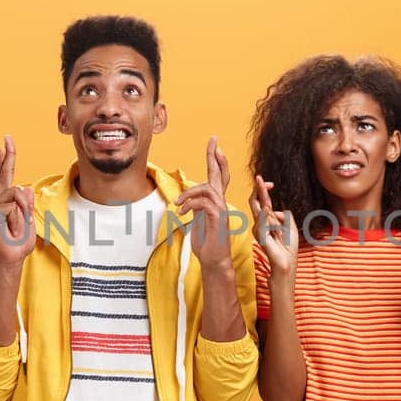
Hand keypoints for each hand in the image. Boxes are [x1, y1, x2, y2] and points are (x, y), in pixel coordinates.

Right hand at [0, 136, 34, 265]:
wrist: (11, 259)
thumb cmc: (18, 243)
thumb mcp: (29, 221)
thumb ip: (27, 205)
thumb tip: (25, 187)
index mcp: (6, 201)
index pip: (5, 176)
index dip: (6, 160)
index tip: (5, 144)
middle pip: (2, 175)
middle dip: (6, 156)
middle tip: (7, 139)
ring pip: (16, 194)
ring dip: (24, 210)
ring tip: (18, 226)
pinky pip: (12, 208)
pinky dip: (18, 219)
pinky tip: (11, 229)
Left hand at [175, 136, 231, 268]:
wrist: (214, 261)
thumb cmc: (206, 243)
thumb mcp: (197, 220)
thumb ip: (196, 207)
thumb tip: (188, 198)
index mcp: (215, 202)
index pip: (218, 177)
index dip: (216, 160)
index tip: (215, 145)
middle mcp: (221, 203)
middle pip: (221, 174)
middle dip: (215, 156)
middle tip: (214, 139)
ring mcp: (222, 210)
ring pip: (207, 188)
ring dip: (188, 193)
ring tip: (178, 203)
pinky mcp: (218, 218)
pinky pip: (204, 202)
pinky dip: (190, 204)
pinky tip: (183, 213)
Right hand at [249, 174, 296, 274]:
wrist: (286, 264)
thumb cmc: (288, 248)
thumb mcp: (290, 226)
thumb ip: (284, 215)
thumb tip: (274, 210)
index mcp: (268, 221)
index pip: (264, 202)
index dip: (264, 191)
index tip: (269, 183)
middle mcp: (261, 224)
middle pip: (257, 202)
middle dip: (259, 190)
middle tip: (259, 177)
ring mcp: (258, 229)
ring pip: (263, 213)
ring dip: (274, 220)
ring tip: (280, 234)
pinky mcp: (259, 235)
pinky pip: (264, 222)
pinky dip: (272, 224)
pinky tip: (275, 231)